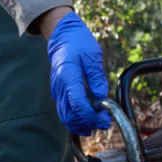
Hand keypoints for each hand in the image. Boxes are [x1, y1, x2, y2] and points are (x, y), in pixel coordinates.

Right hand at [46, 11, 111, 134]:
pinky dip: (75, 120)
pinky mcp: (58, 93)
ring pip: (65, 116)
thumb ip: (97, 78)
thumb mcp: (93, 56)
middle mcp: (59, 86)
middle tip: (104, 124)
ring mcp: (56, 90)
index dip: (91, 115)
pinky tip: (87, 121)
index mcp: (68, 75)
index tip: (104, 118)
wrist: (63, 36)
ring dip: (81, 125)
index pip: (77, 103)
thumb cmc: (79, 43)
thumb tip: (102, 97)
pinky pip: (64, 111)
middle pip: (70, 115)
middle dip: (88, 123)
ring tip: (98, 124)